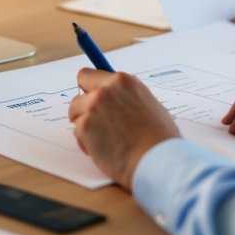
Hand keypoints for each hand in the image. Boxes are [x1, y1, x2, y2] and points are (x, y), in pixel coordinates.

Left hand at [68, 68, 179, 188]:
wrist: (157, 159)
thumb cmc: (159, 137)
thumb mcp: (149, 104)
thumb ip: (127, 97)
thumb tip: (117, 99)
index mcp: (122, 81)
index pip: (90, 75)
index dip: (92, 89)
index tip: (93, 98)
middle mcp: (105, 90)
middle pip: (78, 90)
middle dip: (84, 104)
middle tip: (96, 120)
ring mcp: (93, 107)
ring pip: (75, 112)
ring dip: (84, 123)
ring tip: (103, 138)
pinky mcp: (84, 127)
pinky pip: (77, 132)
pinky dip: (86, 143)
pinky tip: (103, 150)